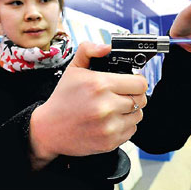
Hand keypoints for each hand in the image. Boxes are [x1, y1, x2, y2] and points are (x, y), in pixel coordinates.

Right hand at [28, 42, 147, 168]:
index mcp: (99, 84)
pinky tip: (110, 121)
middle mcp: (106, 106)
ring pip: (138, 115)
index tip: (131, 81)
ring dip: (130, 111)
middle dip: (134, 95)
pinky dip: (125, 125)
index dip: (137, 80)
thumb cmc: (62, 99)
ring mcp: (109, 126)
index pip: (139, 83)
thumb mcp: (73, 69)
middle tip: (122, 95)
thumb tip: (107, 47)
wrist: (49, 129)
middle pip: (141, 99)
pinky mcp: (110, 142)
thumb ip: (89, 50)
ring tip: (114, 108)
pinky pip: (131, 130)